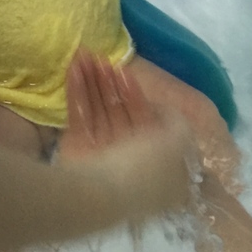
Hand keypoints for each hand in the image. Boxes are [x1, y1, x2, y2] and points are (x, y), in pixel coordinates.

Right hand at [61, 51, 189, 158]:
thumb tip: (163, 110)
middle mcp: (129, 157)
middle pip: (120, 112)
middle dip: (112, 84)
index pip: (146, 121)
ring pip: (100, 110)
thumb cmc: (144, 168)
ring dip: (94, 82)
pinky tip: (75, 69)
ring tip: (86, 56)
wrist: (100, 195)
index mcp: (155, 160)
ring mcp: (101, 155)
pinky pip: (80, 116)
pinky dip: (77, 92)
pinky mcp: (77, 151)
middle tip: (102, 59)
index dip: (136, 95)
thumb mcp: (176, 143)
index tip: (126, 74)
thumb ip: (175, 123)